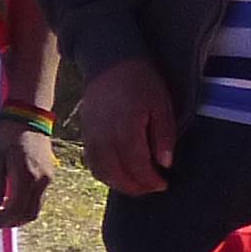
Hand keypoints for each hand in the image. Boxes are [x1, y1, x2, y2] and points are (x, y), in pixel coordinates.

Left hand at [0, 119, 55, 232]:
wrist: (29, 115)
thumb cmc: (8, 133)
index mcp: (27, 176)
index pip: (16, 210)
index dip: (1, 221)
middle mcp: (42, 180)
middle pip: (29, 214)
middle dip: (11, 223)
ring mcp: (48, 178)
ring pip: (36, 208)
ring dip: (19, 216)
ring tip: (1, 214)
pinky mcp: (49, 174)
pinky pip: (39, 198)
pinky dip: (26, 205)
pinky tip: (12, 201)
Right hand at [73, 57, 181, 196]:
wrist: (109, 64)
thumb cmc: (140, 82)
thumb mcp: (161, 105)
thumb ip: (164, 136)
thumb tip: (165, 164)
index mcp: (126, 130)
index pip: (137, 167)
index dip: (151, 180)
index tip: (164, 184)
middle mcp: (105, 137)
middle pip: (117, 175)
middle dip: (136, 187)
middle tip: (152, 187)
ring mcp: (92, 137)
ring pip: (102, 172)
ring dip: (120, 184)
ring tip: (137, 184)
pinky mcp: (85, 135)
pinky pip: (92, 163)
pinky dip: (105, 174)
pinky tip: (119, 174)